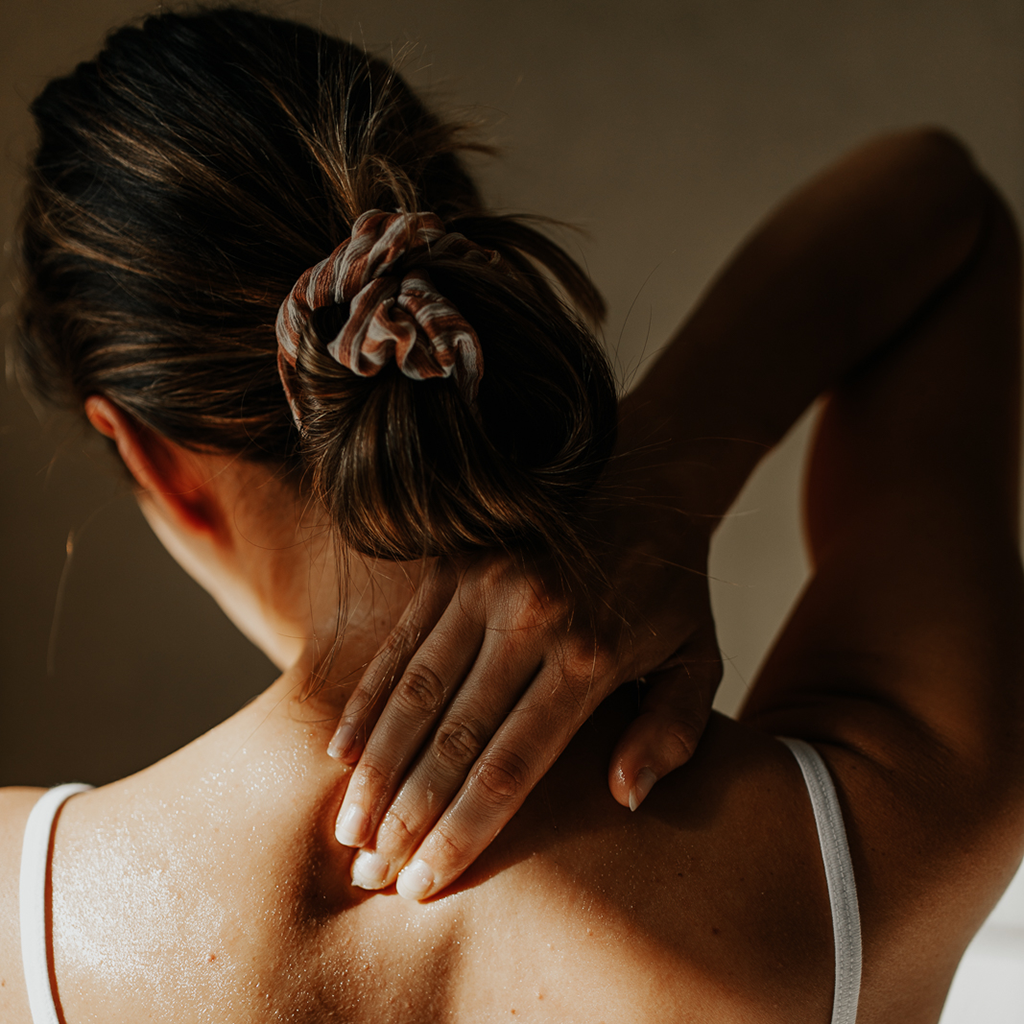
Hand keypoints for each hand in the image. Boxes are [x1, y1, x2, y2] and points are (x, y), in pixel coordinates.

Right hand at [328, 463, 722, 899]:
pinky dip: (367, 699)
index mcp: (591, 656)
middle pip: (452, 740)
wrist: (646, 475)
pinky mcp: (455, 561)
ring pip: (414, 694)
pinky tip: (342, 750)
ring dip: (376, 767)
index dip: (461, 832)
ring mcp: (484, 584)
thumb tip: (625, 799)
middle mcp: (530, 620)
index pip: (510, 767)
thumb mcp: (700, 658)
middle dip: (406, 815)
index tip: (424, 885)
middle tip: (369, 874)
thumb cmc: (672, 584)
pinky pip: (400, 640)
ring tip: (349, 829)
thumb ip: (672, 731)